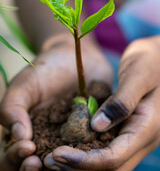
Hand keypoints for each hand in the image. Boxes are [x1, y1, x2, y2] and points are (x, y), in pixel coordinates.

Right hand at [0, 34, 112, 170]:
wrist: (76, 58)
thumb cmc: (46, 69)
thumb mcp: (24, 84)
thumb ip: (12, 108)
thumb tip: (18, 136)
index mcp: (27, 133)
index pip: (14, 157)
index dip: (15, 158)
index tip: (27, 147)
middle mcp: (49, 141)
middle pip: (39, 167)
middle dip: (36, 170)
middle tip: (39, 162)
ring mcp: (72, 140)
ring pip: (67, 165)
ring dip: (64, 168)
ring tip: (65, 160)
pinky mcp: (93, 134)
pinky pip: (93, 151)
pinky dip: (91, 157)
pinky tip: (90, 152)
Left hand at [44, 36, 159, 170]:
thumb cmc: (151, 60)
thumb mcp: (138, 75)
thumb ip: (122, 101)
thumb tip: (97, 127)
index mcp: (147, 127)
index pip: (114, 157)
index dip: (85, 161)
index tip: (57, 153)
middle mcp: (143, 137)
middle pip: (111, 167)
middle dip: (80, 167)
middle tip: (50, 159)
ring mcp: (136, 134)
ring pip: (109, 162)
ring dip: (82, 162)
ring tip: (55, 155)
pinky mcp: (128, 127)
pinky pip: (108, 147)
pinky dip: (89, 150)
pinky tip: (72, 143)